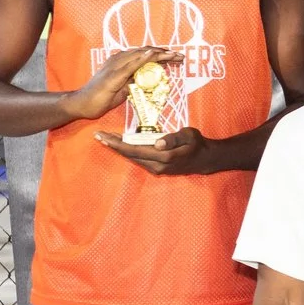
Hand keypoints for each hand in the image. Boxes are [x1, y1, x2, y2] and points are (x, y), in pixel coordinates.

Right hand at [58, 45, 178, 122]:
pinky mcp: (113, 75)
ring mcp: (115, 66)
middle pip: (145, 53)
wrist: (82, 104)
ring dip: (158, 54)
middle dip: (164, 53)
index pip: (144, 56)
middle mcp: (119, 60)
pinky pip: (130, 65)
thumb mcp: (124, 88)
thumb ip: (135, 81)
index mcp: (122, 63)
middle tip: (181, 55)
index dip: (161, 55)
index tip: (176, 57)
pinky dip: (142, 58)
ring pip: (140, 56)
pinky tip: (153, 55)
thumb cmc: (101, 97)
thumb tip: (149, 80)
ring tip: (174, 54)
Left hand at [94, 126, 215, 174]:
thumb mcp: (189, 135)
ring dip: (119, 148)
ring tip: (107, 138)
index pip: (135, 149)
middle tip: (98, 135)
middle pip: (129, 155)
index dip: (117, 143)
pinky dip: (128, 152)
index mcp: (164, 156)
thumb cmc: (197, 143)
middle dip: (113, 145)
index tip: (103, 136)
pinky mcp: (157, 169)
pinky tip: (121, 145)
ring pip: (132, 158)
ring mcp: (156, 169)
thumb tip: (157, 143)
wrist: (205, 159)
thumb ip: (173, 138)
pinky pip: (138, 160)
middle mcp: (157, 165)